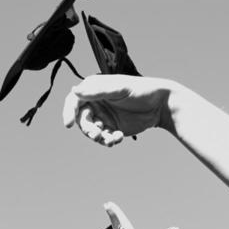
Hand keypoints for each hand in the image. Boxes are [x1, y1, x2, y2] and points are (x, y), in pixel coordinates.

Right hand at [61, 75, 177, 147]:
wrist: (161, 104)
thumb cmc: (141, 90)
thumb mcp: (120, 88)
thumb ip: (98, 91)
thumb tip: (74, 90)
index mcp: (94, 89)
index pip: (74, 101)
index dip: (68, 112)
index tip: (68, 125)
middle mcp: (96, 103)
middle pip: (82, 120)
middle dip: (88, 129)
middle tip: (98, 135)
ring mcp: (104, 116)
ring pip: (92, 131)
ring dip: (98, 137)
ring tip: (111, 140)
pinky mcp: (112, 128)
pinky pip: (104, 138)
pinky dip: (109, 140)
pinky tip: (119, 138)